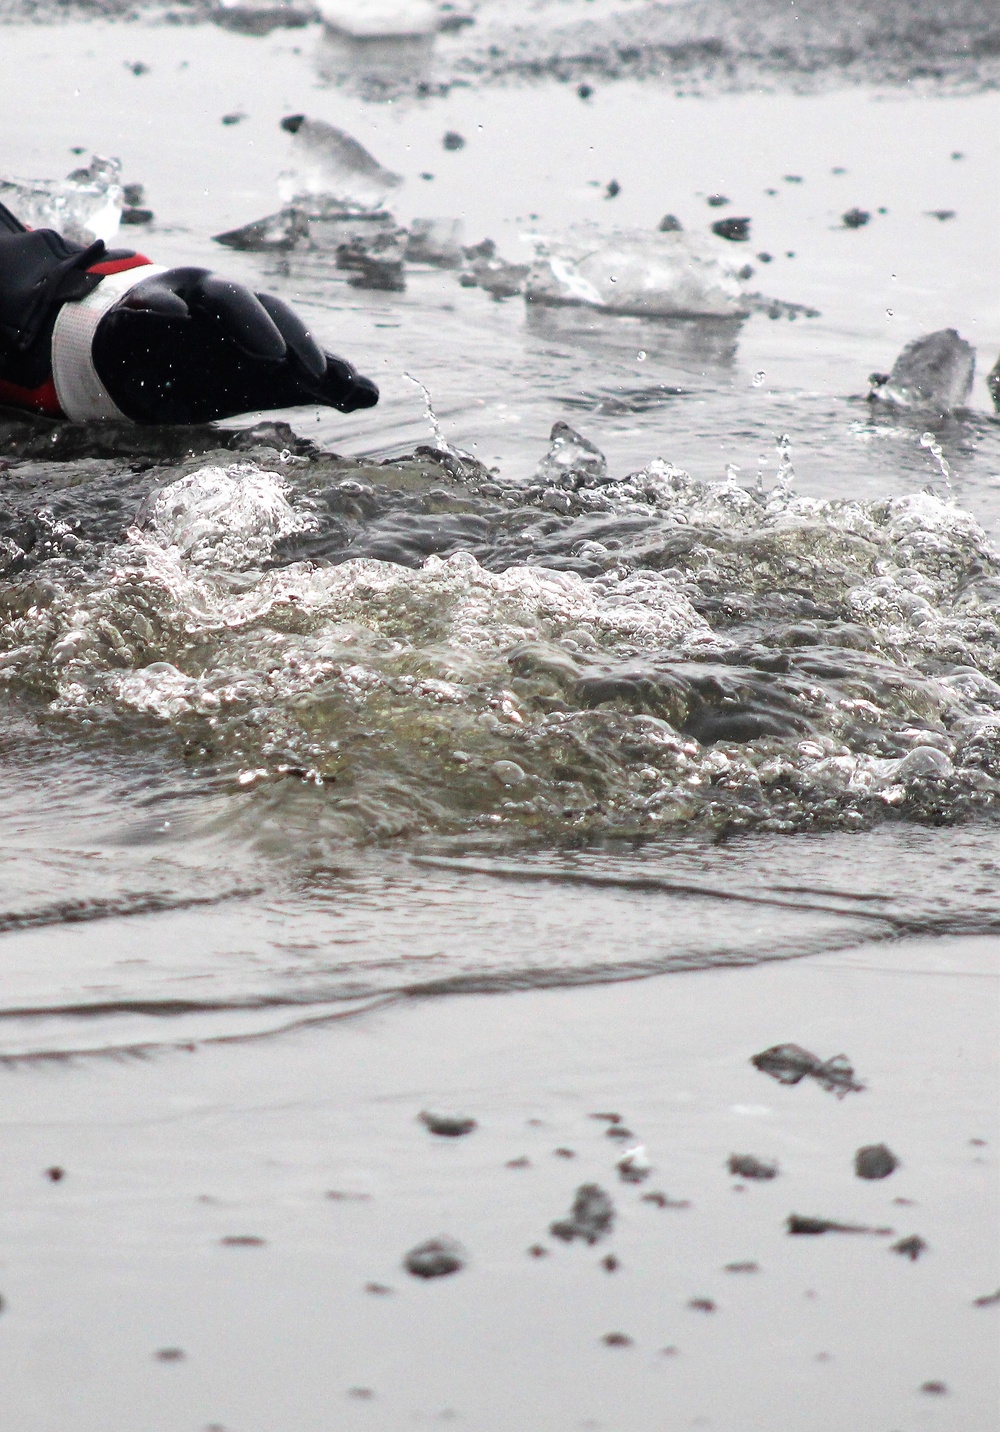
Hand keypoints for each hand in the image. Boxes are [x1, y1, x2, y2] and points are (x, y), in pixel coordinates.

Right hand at [92, 267, 378, 423]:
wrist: (136, 366)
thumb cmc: (209, 369)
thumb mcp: (263, 385)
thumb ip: (314, 387)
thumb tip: (375, 396)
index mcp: (257, 319)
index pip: (293, 333)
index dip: (320, 355)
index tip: (351, 386)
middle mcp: (227, 300)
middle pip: (265, 307)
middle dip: (291, 337)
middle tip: (313, 371)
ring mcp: (186, 296)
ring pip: (222, 295)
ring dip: (248, 320)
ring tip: (271, 353)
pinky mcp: (141, 305)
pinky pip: (151, 300)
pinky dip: (163, 305)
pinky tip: (174, 317)